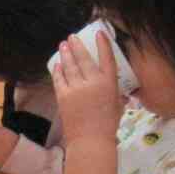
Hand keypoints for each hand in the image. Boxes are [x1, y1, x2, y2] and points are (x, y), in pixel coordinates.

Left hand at [51, 31, 125, 154]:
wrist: (90, 141)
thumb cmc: (108, 125)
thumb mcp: (118, 105)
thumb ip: (116, 94)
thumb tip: (116, 90)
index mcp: (109, 83)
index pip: (107, 58)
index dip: (103, 44)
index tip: (99, 33)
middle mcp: (92, 82)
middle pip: (83, 58)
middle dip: (76, 46)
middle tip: (71, 37)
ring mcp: (76, 88)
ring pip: (69, 66)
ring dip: (65, 54)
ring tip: (62, 46)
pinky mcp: (63, 96)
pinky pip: (59, 79)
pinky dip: (57, 70)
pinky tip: (56, 65)